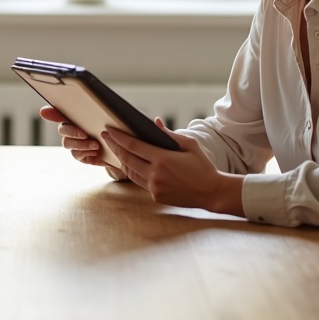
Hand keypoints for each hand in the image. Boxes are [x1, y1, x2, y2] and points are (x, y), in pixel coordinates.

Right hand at [39, 106, 126, 179]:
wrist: (125, 146)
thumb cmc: (113, 128)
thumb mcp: (106, 115)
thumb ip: (92, 108)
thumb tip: (67, 103)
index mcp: (75, 117)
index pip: (58, 113)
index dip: (51, 113)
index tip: (45, 112)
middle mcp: (72, 131)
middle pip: (63, 131)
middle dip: (72, 132)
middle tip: (84, 133)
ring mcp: (76, 144)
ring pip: (69, 145)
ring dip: (82, 145)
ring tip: (96, 145)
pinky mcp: (83, 156)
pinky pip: (80, 156)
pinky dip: (88, 154)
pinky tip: (98, 153)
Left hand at [102, 118, 242, 215]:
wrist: (212, 193)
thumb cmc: (203, 166)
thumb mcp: (189, 145)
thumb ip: (169, 134)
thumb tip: (154, 122)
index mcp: (163, 159)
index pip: (133, 146)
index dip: (119, 137)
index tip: (109, 130)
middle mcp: (155, 174)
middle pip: (127, 159)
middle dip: (115, 147)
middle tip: (107, 137)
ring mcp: (154, 187)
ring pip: (130, 172)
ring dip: (122, 160)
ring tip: (117, 150)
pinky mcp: (156, 197)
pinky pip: (141, 183)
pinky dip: (135, 173)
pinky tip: (132, 164)